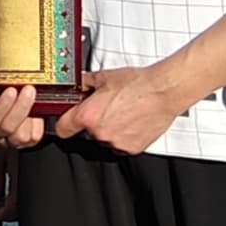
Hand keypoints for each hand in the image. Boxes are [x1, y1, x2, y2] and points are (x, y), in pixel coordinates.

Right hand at [0, 67, 48, 151]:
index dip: (0, 108)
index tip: (10, 90)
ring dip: (29, 115)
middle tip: (28, 90)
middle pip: (5, 128)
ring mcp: (8, 138)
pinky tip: (37, 110)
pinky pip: (33, 138)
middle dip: (19, 108)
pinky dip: (37, 124)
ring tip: (34, 97)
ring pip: (20, 136)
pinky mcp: (26, 140)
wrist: (15, 82)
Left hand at [48, 63, 200, 154]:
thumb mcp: (104, 77)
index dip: (65, 123)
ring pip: (104, 139)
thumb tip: (78, 84)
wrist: (162, 91)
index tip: (68, 120)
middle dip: (91, 124)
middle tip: (103, 110)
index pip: (62, 129)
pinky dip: (123, 136)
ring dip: (108, 130)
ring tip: (121, 113)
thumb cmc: (137, 83)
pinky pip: (120, 144)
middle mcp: (99, 133)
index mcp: (88, 116)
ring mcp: (116, 142)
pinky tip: (131, 121)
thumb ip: (85, 83)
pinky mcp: (131, 148)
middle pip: (85, 134)